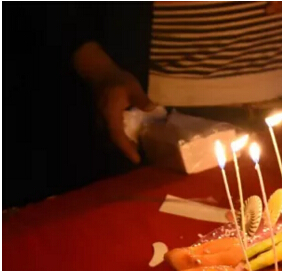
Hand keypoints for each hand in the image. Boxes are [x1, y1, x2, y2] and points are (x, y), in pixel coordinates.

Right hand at [73, 42, 154, 162]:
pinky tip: (131, 136)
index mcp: (110, 116)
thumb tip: (153, 108)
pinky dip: (120, 137)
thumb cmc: (115, 79)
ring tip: (137, 149)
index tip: (136, 160)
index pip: (117, 137)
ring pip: (111, 137)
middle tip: (140, 157)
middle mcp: (104, 121)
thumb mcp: (131, 87)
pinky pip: (111, 131)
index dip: (127, 149)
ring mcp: (101, 119)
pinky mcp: (103, 116)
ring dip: (123, 144)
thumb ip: (141, 99)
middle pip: (114, 141)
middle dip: (126, 150)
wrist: (98, 71)